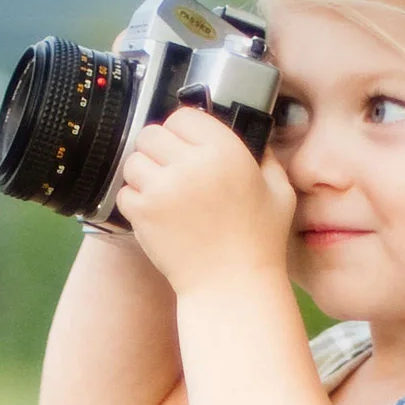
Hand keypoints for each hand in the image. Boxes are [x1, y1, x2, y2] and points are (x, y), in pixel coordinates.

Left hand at [114, 105, 294, 298]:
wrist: (232, 288)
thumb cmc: (259, 244)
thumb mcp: (279, 192)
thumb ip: (266, 157)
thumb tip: (255, 137)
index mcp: (224, 151)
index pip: (183, 116)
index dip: (183, 130)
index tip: (186, 147)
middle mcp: (191, 164)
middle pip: (151, 133)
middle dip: (158, 150)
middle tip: (169, 170)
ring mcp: (163, 188)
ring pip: (134, 161)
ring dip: (143, 174)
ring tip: (160, 192)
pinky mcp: (144, 213)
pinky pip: (125, 192)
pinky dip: (135, 201)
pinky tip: (155, 213)